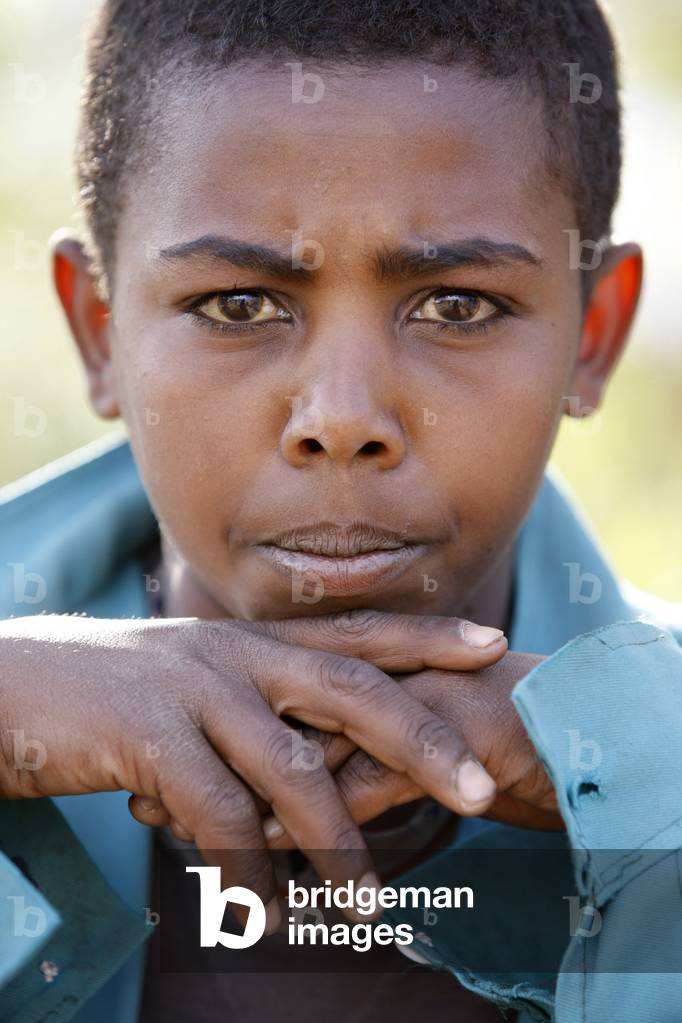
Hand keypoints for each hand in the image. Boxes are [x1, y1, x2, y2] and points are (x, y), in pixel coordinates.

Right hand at [0, 611, 505, 926]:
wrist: (9, 689)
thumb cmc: (113, 700)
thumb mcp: (194, 685)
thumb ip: (256, 706)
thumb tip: (315, 758)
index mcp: (253, 642)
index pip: (356, 633)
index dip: (427, 635)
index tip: (495, 645)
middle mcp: (235, 655)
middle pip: (350, 689)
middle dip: (420, 739)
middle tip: (482, 791)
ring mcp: (194, 689)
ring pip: (292, 769)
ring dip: (336, 846)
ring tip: (367, 906)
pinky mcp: (149, 735)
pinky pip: (221, 816)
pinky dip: (248, 872)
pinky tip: (260, 913)